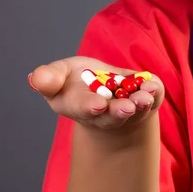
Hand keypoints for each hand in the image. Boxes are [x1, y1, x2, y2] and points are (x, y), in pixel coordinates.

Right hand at [28, 56, 163, 129]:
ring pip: (136, 111)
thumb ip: (49, 77)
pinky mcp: (145, 102)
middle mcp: (104, 115)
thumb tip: (37, 79)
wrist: (105, 91)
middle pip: (113, 117)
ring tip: (144, 97)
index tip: (98, 105)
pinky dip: (155, 92)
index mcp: (78, 107)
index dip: (90, 107)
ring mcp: (128, 110)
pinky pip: (154, 99)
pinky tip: (153, 85)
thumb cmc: (77, 82)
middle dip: (119, 112)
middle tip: (126, 107)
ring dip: (141, 104)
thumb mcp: (59, 74)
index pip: (83, 109)